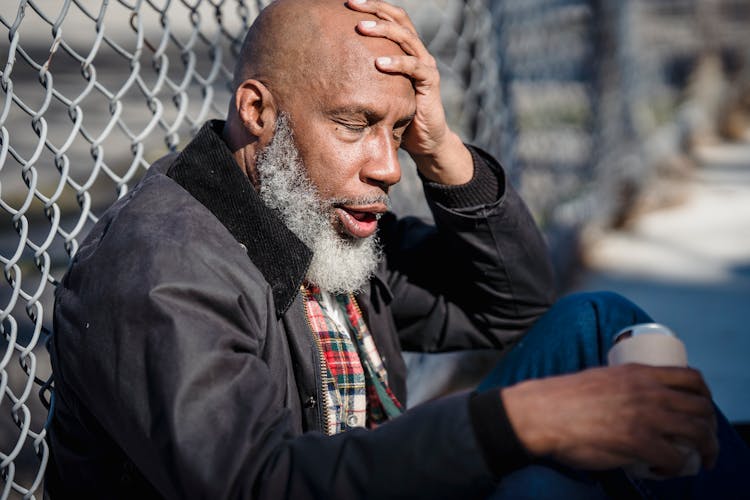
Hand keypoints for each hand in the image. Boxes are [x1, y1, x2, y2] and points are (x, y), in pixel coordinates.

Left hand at [347, 0, 472, 184]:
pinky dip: (397, 63)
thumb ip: (360, 74)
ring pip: (406, 37)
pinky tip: (379, 64)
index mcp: (405, 48)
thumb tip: (323, 66)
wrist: (423, 138)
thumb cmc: (396, 112)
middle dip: (374, 9)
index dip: (372, 5)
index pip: (390, 16)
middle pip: (398, 19)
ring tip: (361, 28)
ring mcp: (425, 65)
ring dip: (383, 30)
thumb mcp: (376, 88)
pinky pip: (415, 67)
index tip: (346, 0)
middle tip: (351, 4)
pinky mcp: (430, 82)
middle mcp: (417, 51)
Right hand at [501, 364, 718, 475]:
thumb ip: (623, 386)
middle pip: (702, 407)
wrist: (542, 412)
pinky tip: (663, 469)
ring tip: (697, 460)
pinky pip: (676, 458)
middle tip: (703, 442)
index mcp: (639, 373)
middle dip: (710, 428)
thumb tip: (636, 402)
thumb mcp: (601, 378)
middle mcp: (648, 391)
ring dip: (705, 450)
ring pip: (698, 433)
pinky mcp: (638, 441)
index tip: (701, 409)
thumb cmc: (563, 399)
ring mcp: (645, 416)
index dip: (705, 396)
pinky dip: (676, 468)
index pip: (691, 377)